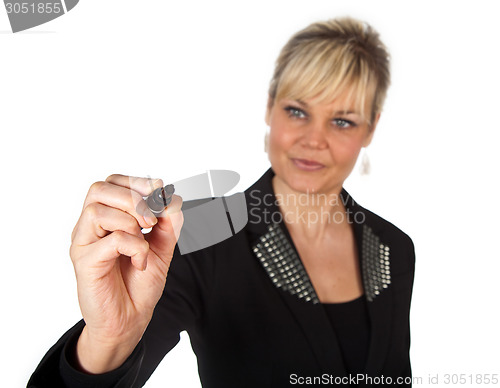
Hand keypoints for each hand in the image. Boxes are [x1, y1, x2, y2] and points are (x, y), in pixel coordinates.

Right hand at [69, 174, 182, 372]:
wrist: (131, 319)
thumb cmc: (140, 282)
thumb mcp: (163, 246)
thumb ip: (169, 221)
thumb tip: (171, 197)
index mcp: (107, 218)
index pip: (111, 183)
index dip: (136, 181)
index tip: (159, 190)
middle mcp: (90, 227)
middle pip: (99, 189)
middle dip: (133, 198)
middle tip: (152, 220)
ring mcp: (84, 244)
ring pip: (98, 210)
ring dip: (131, 220)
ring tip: (145, 239)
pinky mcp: (85, 263)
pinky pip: (110, 240)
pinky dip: (134, 246)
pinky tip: (140, 262)